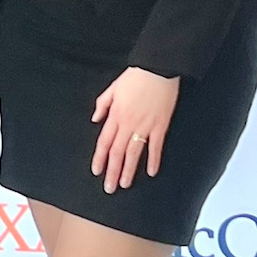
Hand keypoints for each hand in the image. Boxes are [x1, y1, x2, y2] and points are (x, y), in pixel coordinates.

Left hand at [90, 68, 179, 193]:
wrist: (158, 69)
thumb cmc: (135, 76)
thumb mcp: (113, 88)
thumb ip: (103, 104)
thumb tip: (95, 119)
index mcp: (115, 115)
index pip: (104, 142)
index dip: (99, 158)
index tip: (96, 171)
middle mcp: (128, 123)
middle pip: (117, 152)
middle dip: (112, 171)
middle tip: (109, 187)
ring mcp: (145, 126)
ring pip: (134, 153)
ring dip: (128, 170)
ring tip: (124, 184)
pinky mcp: (160, 125)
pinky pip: (155, 146)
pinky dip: (154, 160)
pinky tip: (151, 172)